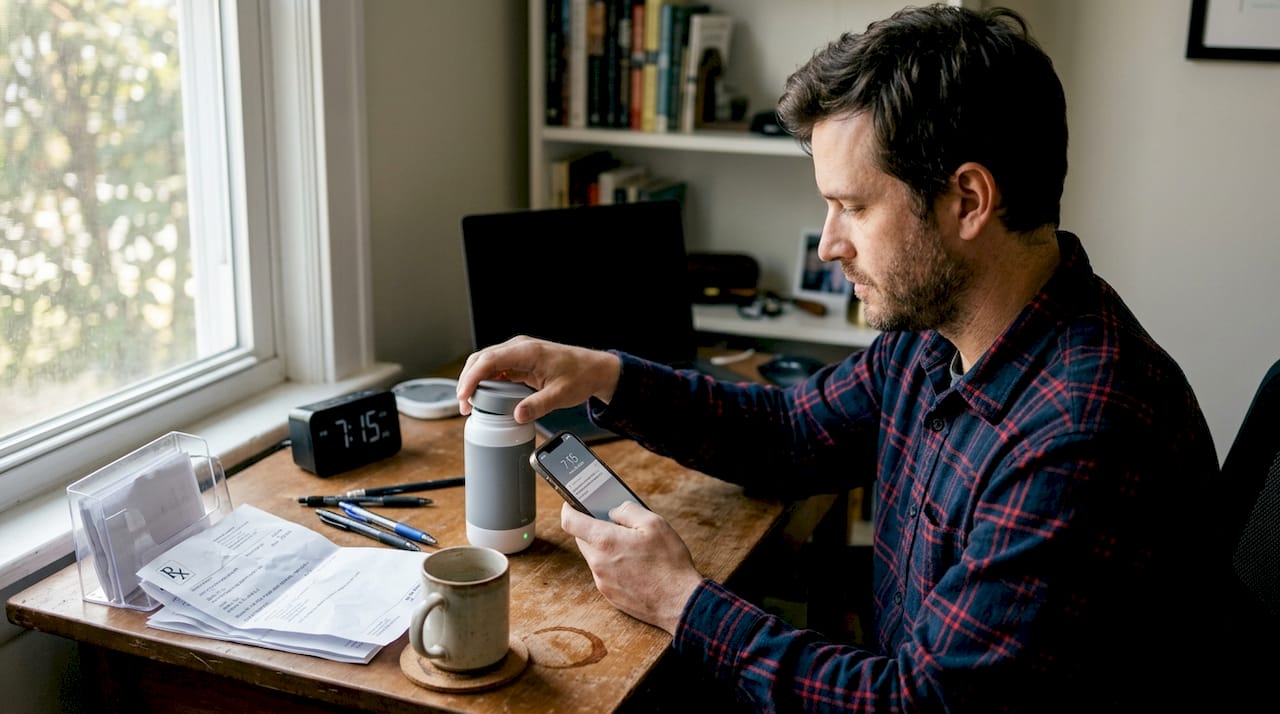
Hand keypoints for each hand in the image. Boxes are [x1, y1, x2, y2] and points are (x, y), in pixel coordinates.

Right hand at [455, 336, 621, 423]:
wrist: (594, 369)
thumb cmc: (581, 376)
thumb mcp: (561, 394)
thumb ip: (539, 405)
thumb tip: (517, 415)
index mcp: (528, 351)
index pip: (489, 360)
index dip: (472, 378)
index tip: (464, 396)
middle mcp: (519, 348)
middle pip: (481, 359)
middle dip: (467, 381)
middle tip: (464, 406)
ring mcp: (518, 354)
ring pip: (486, 364)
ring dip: (474, 382)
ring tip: (470, 405)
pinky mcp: (519, 362)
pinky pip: (496, 370)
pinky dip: (486, 382)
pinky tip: (483, 398)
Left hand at [560, 501, 703, 634]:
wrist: (679, 601)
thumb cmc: (668, 562)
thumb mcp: (654, 523)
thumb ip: (628, 511)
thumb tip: (613, 511)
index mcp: (605, 541)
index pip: (570, 522)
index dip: (568, 509)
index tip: (572, 503)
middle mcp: (598, 563)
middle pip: (582, 539)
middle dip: (592, 528)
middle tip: (611, 522)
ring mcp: (602, 581)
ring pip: (594, 557)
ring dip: (605, 547)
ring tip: (630, 545)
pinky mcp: (610, 595)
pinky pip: (604, 573)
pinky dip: (613, 565)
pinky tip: (634, 564)